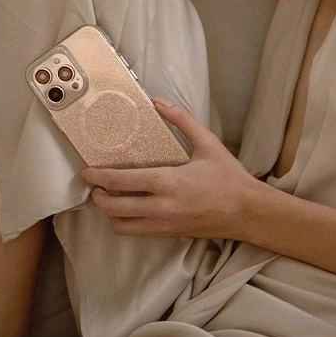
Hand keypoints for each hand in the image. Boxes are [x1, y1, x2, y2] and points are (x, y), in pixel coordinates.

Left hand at [82, 99, 261, 239]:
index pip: (121, 181)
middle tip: (95, 185)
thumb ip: (182, 120)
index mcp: (167, 182)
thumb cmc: (228, 176)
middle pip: (113, 209)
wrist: (248, 212)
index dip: (98, 176)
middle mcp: (160, 207)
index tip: (87, 170)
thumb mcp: (207, 142)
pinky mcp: (170, 234)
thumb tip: (159, 102)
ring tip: (110, 198)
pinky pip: (137, 232)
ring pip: (121, 226)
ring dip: (110, 213)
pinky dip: (126, 222)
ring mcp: (163, 225)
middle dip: (98, 197)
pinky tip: (131, 208)